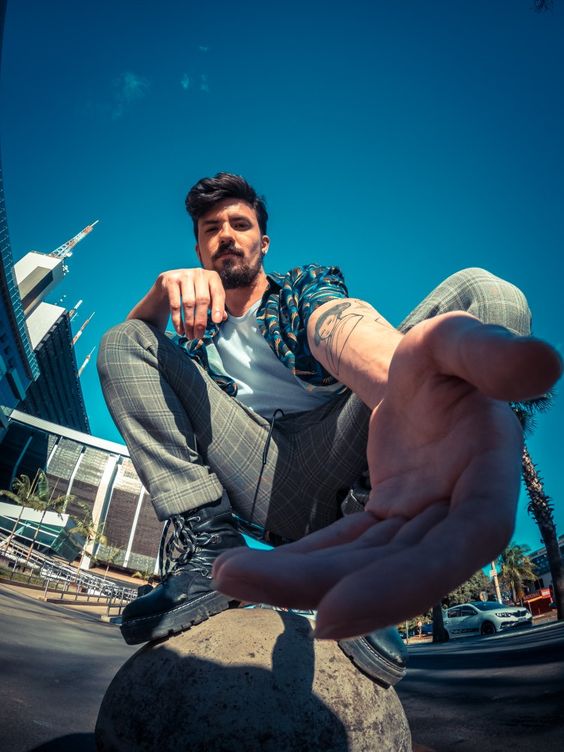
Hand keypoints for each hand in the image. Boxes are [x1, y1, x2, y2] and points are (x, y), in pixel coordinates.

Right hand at [157, 268, 226, 338]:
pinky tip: (180, 330)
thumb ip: (216, 306)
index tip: (216, 321)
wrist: (170, 283)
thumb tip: (222, 317)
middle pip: (202, 300)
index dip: (218, 307)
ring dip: (189, 323)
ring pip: (188, 303)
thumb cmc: (194, 292)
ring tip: (190, 335)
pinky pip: (175, 304)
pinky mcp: (170, 280)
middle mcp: (199, 273)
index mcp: (212, 277)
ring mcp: (184, 275)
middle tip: (199, 335)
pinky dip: (178, 320)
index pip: (218, 293)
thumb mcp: (207, 296)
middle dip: (201, 320)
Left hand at [213, 313, 561, 638]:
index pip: (463, 542)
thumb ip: (490, 353)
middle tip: (233, 580)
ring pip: (363, 567)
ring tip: (227, 573)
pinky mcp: (388, 525)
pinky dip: (302, 562)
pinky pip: (345, 551)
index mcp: (488, 475)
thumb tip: (545, 362)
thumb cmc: (443, 361)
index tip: (332, 615)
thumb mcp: (455, 343)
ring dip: (298, 578)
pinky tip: (252, 567)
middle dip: (320, 585)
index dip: (408, 584)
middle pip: (397, 568)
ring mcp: (420, 526)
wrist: (424, 380)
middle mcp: (458, 514)